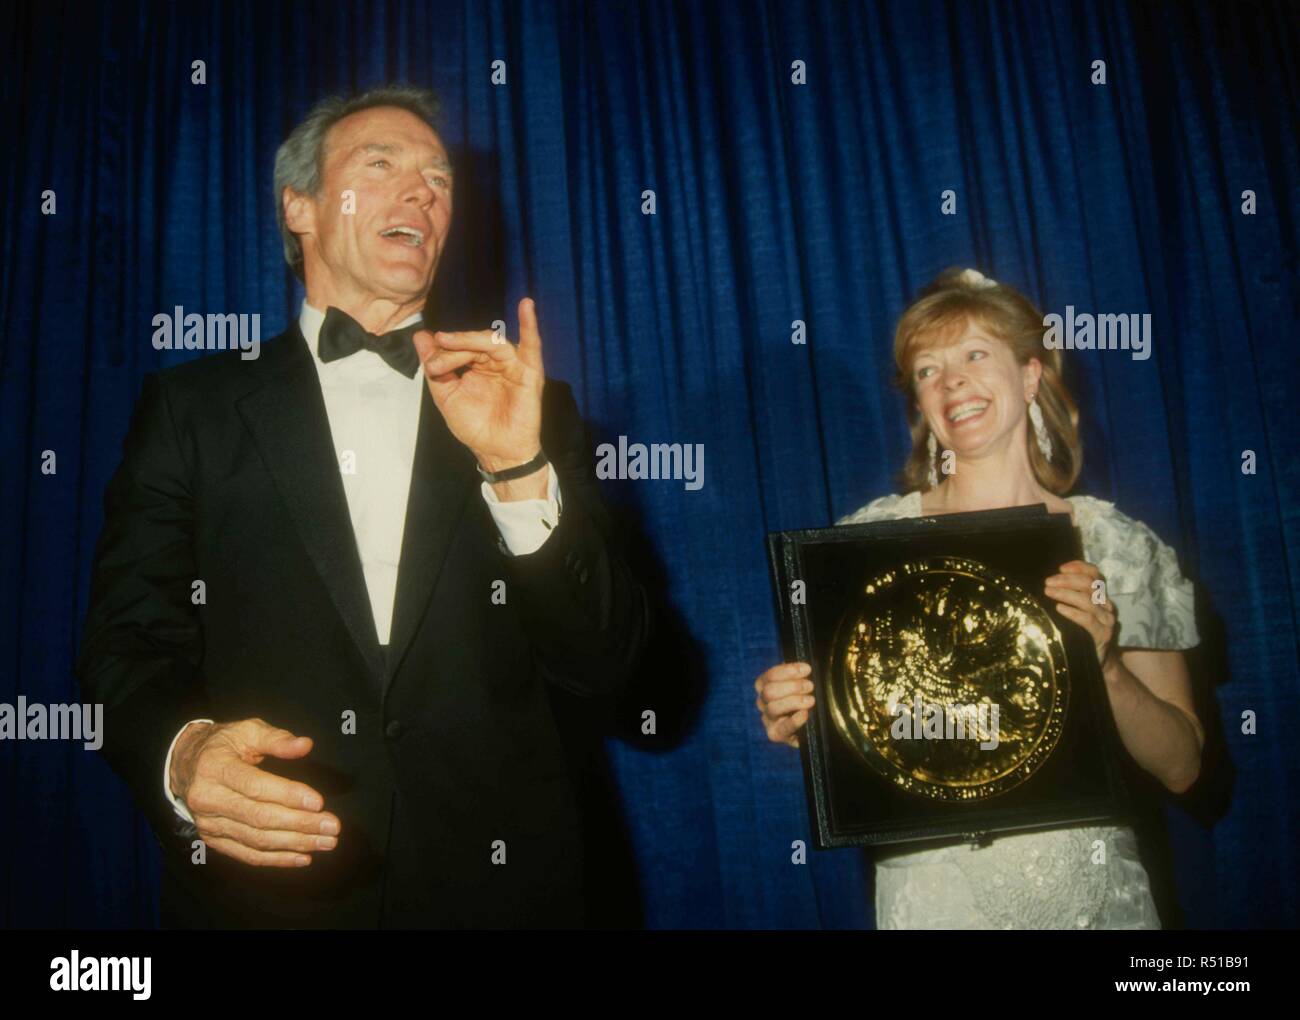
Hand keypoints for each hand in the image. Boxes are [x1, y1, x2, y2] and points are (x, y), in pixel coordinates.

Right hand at [169, 718, 339, 867]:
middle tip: (332, 827)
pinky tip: (303, 857)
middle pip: (259, 817)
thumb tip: (305, 745)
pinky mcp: (214, 839)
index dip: (288, 795)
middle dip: (300, 824)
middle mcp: (208, 799)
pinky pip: (247, 855)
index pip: (255, 786)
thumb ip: (277, 738)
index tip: (319, 803)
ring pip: (256, 840)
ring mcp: (209, 824)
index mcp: (216, 768)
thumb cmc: (224, 744)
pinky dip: (277, 859)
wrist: (187, 765)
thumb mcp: (248, 730)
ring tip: (326, 842)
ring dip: (295, 844)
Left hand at [413, 297, 544, 474]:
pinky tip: (527, 306)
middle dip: (453, 348)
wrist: (496, 452)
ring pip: (492, 342)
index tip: (431, 367)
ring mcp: (513, 365)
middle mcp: (496, 362)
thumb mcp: (447, 396)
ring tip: (449, 342)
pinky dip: (530, 325)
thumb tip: (421, 336)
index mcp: (478, 365)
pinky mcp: (530, 372)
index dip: (444, 353)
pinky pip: (532, 345)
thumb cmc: (476, 427)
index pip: (460, 348)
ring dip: (469, 340)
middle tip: (437, 363)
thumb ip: (436, 366)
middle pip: (474, 342)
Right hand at [755, 662, 814, 747]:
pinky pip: (782, 728)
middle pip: (768, 692)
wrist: (807, 725)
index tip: (807, 669)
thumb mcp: (800, 683)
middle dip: (792, 686)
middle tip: (810, 686)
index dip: (787, 671)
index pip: (769, 676)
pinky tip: (804, 714)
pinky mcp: (775, 734)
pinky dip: (794, 720)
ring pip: (773, 708)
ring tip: (811, 700)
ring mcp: (767, 719)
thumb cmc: (803, 698)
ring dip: (794, 701)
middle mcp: (762, 702)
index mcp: (765, 686)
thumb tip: (805, 667)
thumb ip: (799, 674)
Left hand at [1045, 560, 1118, 673]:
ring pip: (1088, 600)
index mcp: (1101, 596)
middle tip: (1047, 582)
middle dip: (1067, 580)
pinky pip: (1088, 620)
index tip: (1060, 568)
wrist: (1100, 662)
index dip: (1079, 567)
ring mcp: (1107, 620)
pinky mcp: (1103, 635)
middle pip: (1090, 584)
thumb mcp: (1078, 611)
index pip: (1095, 574)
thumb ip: (1070, 596)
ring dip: (1065, 593)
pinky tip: (1059, 608)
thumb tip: (1047, 583)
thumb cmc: (1082, 633)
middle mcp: (1106, 605)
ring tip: (1048, 592)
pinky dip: (1073, 612)